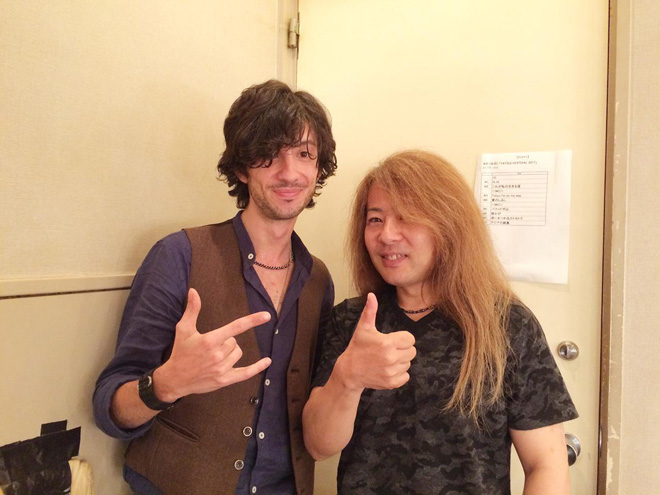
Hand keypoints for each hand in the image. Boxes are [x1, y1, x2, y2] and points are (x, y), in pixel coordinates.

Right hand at [154, 288, 271, 401]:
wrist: (174, 379)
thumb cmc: (180, 352)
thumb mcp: (183, 329)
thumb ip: (192, 310)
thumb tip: (193, 291)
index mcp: (210, 340)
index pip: (236, 327)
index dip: (252, 320)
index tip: (266, 315)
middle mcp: (218, 354)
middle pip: (235, 341)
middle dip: (226, 341)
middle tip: (211, 347)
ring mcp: (222, 369)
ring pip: (238, 353)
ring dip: (231, 352)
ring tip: (215, 356)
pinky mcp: (224, 380)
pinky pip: (246, 373)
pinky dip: (257, 368)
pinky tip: (267, 361)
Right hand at [336, 293, 415, 390]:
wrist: (350, 371)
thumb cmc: (358, 347)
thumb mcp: (363, 328)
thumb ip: (370, 311)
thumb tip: (371, 295)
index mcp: (387, 343)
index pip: (410, 339)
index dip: (402, 339)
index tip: (391, 340)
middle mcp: (391, 358)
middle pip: (412, 351)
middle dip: (403, 350)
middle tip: (389, 350)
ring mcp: (391, 372)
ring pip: (408, 363)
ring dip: (400, 361)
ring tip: (386, 360)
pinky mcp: (391, 383)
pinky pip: (406, 376)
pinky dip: (400, 373)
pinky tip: (388, 369)